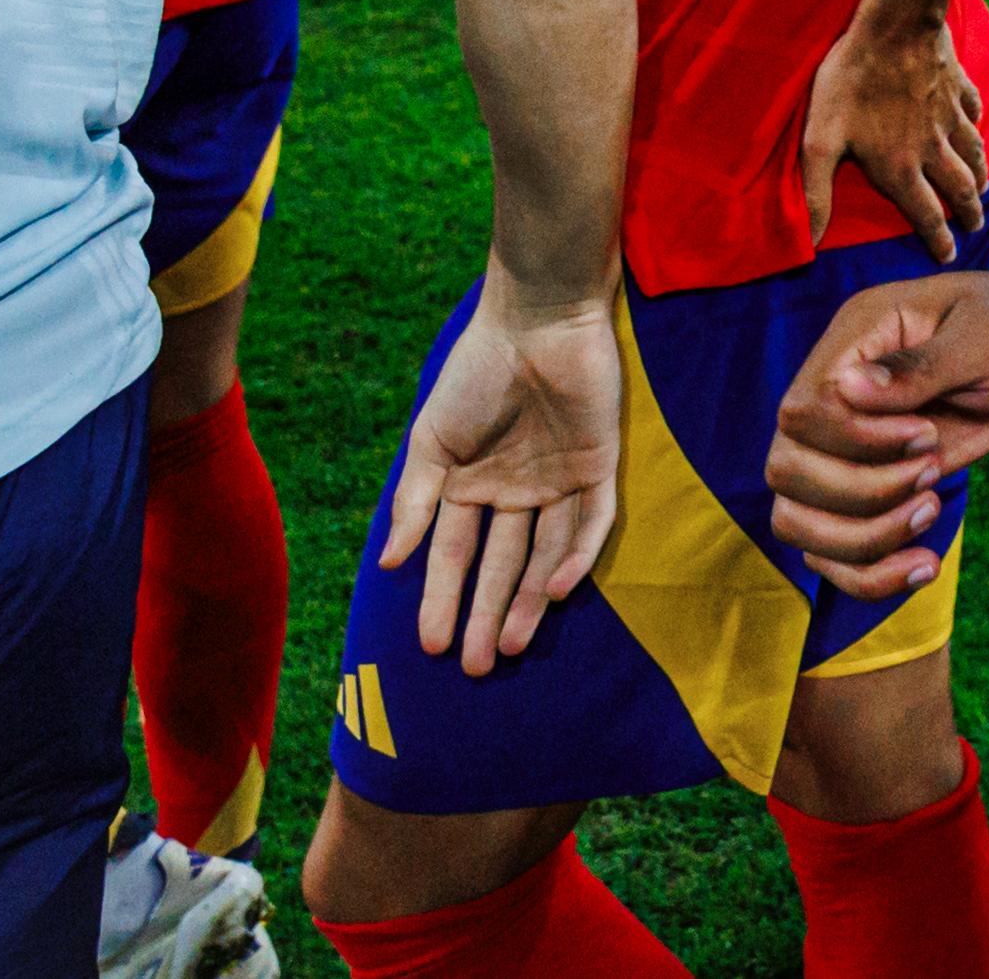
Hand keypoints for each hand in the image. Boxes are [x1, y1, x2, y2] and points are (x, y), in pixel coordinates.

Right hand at [384, 284, 621, 677]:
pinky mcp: (599, 466)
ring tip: (508, 645)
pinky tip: (555, 590)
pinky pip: (592, 522)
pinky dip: (576, 557)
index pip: (454, 556)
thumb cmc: (477, 373)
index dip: (443, 599)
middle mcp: (515, 493)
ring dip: (529, 601)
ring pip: (546, 555)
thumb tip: (389, 563)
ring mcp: (559, 482)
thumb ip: (415, 500)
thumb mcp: (433, 440)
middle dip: (486, 615)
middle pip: (501, 566)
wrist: (536, 320)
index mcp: (471, 487)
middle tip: (474, 668)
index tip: (430, 646)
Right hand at [765, 272, 988, 598]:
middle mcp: (831, 398)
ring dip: (863, 539)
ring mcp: (842, 448)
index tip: (927, 435)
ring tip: (934, 510)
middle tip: (934, 470)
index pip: (802, 413)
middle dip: (863, 491)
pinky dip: (870, 575)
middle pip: (787, 472)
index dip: (857, 441)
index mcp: (851, 344)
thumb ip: (918, 367)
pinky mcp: (866, 489)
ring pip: (796, 521)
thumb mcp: (981, 337)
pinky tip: (925, 567)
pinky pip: (832, 551)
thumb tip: (850, 389)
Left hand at [804, 3, 988, 263]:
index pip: (926, 214)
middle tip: (976, 227)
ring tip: (984, 188)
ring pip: (973, 155)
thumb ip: (816, 192)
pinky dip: (977, 127)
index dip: (938, 240)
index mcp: (901, 167)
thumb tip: (809, 243)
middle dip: (969, 212)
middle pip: (959, 189)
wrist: (895, 25)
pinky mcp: (957, 87)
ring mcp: (950, 117)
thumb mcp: (820, 140)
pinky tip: (976, 127)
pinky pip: (972, 113)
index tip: (949, 257)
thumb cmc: (851, 81)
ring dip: (980, 176)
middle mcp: (933, 149)